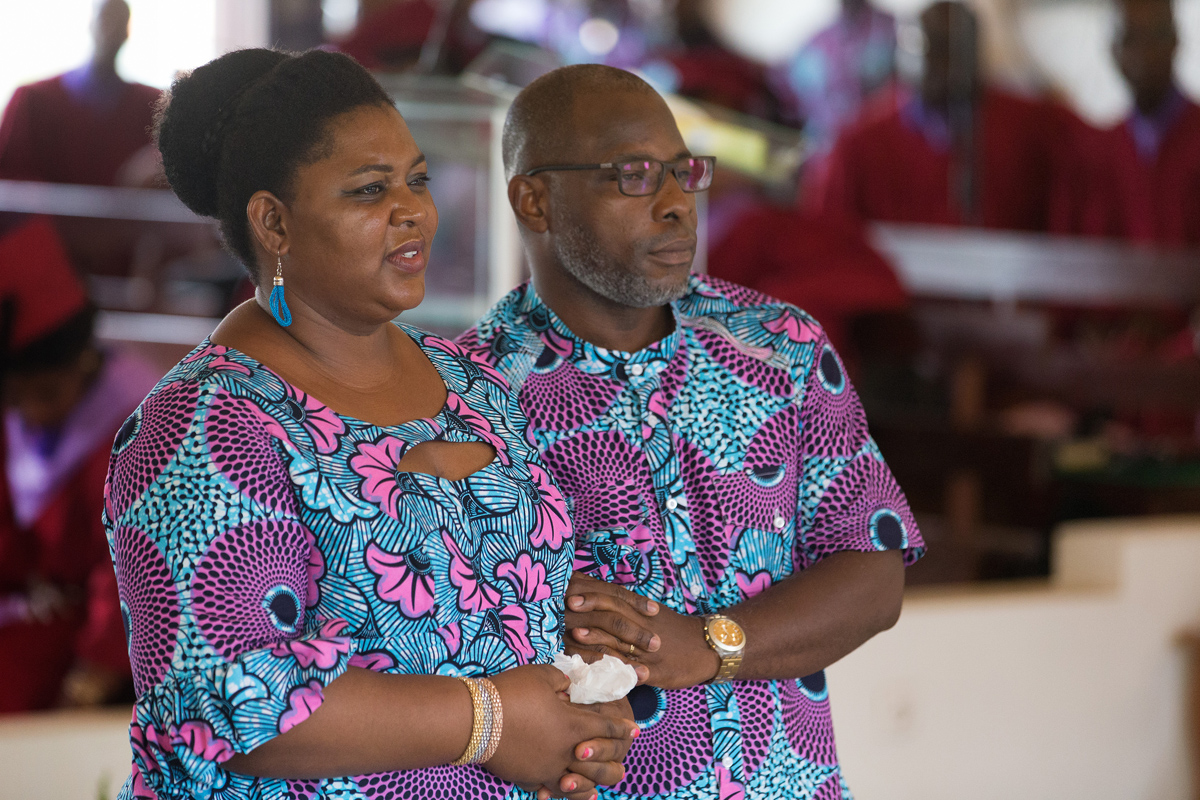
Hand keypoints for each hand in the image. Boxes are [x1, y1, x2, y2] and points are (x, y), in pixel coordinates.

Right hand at [485, 665, 636, 799]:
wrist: (476, 720)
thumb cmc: (512, 693)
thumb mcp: (541, 676)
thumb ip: (562, 680)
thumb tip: (569, 686)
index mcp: (573, 725)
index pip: (605, 728)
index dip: (621, 728)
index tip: (634, 730)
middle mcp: (565, 751)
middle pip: (598, 762)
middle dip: (613, 761)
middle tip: (623, 764)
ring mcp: (547, 768)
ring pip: (577, 783)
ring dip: (589, 784)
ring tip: (597, 788)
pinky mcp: (529, 778)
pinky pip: (549, 789)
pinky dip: (558, 791)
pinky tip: (561, 791)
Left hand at [565, 573, 718, 689]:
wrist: (707, 646)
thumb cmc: (674, 630)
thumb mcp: (651, 614)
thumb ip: (627, 607)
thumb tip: (596, 599)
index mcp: (641, 611)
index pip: (614, 597)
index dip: (593, 592)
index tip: (571, 588)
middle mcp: (643, 626)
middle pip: (615, 612)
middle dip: (591, 607)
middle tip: (568, 604)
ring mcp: (649, 649)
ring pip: (620, 642)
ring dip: (597, 637)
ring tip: (577, 634)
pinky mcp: (656, 670)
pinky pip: (634, 670)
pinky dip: (617, 670)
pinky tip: (602, 672)